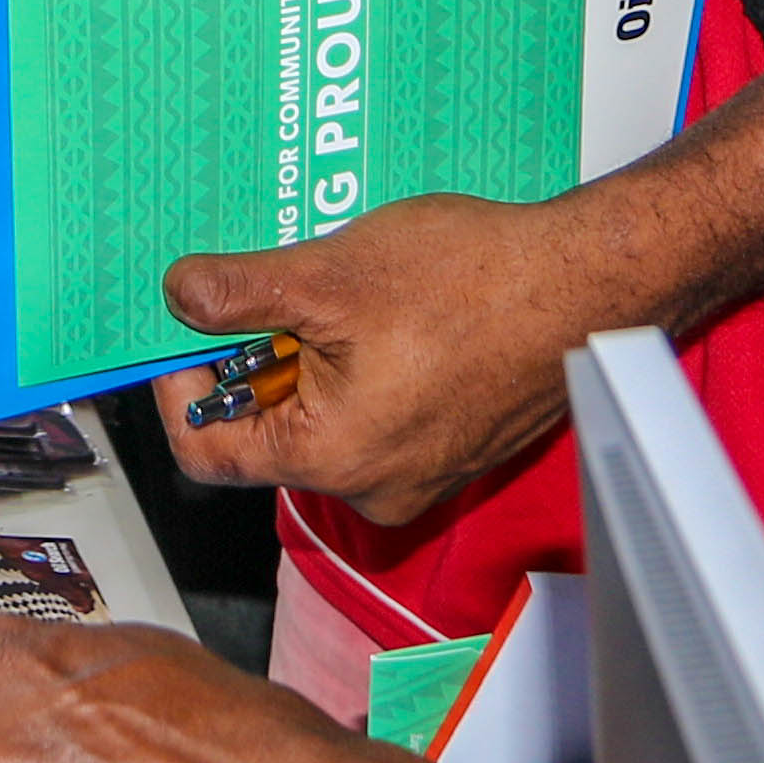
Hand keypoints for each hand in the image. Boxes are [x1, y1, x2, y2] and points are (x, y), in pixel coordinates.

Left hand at [161, 19, 763, 520]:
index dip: (178, 388)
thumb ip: (238, 295)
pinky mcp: (450, 448)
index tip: (178, 332)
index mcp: (330, 460)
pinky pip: (375, 414)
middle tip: (261, 292)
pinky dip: (358, 364)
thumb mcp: (328, 274)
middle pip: (267, 433)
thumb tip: (177, 297)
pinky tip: (379, 307)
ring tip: (328, 288)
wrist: (586, 284)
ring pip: (323, 418)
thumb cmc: (474, 285)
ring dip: (310, 357)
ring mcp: (416, 473)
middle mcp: (371, 487)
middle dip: (255, 360)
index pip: (208, 453)